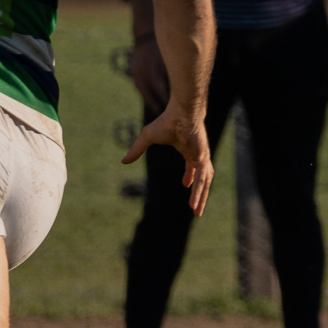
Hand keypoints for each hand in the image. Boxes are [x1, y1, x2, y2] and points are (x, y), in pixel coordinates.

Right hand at [123, 101, 212, 215]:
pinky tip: (194, 203)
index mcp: (189, 149)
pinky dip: (198, 192)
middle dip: (199, 193)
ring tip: (196, 212)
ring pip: (204, 182)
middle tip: (195, 207)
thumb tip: (123, 161)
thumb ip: (136, 150)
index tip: (186, 184)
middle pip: (202, 178)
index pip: (193, 166)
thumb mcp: (147, 137)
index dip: (190, 176)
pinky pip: (201, 180)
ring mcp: (202, 157)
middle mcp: (198, 155)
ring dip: (200, 197)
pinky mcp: (202, 160)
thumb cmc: (166, 122)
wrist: (180, 114)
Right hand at [129, 39, 169, 112]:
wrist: (146, 38)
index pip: (161, 93)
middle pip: (151, 97)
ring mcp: (135, 77)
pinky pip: (142, 90)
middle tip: (168, 118)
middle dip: (160, 107)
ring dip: (153, 103)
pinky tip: (156, 103)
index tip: (176, 111)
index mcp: (150, 73)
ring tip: (162, 114)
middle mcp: (141, 76)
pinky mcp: (134, 76)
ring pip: (145, 95)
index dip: (167, 103)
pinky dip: (149, 96)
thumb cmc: (163, 50)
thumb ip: (171, 76)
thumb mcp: (168, 62)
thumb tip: (180, 92)